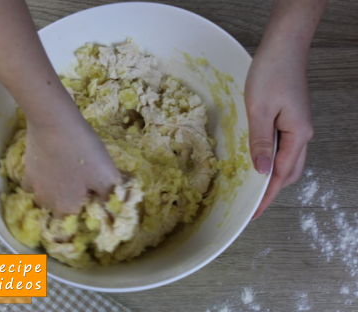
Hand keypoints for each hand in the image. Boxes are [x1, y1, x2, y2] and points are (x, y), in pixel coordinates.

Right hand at [22, 101, 120, 218]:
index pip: (81, 217)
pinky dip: (44, 179)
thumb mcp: (108, 176)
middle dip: (74, 199)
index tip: (96, 191)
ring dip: (58, 190)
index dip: (90, 205)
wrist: (54, 122)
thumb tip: (113, 208)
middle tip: (85, 180)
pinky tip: (53, 166)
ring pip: (48, 196)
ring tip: (70, 173)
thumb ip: (112, 196)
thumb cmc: (85, 152)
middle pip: (63, 208)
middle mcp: (48, 204)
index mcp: (67, 208)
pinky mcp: (27, 172)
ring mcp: (34, 188)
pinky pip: (36, 183)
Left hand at [245, 43, 312, 219]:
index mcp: (298, 135)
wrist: (284, 47)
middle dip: (272, 189)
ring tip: (254, 187)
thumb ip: (260, 143)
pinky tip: (260, 160)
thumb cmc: (271, 74)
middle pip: (290, 171)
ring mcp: (299, 126)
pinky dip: (273, 160)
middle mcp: (302, 134)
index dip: (267, 195)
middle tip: (252, 203)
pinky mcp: (291, 119)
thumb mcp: (260, 111)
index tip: (254, 213)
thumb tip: (262, 171)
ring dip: (273, 176)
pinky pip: (284, 147)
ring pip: (289, 160)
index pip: (282, 175)